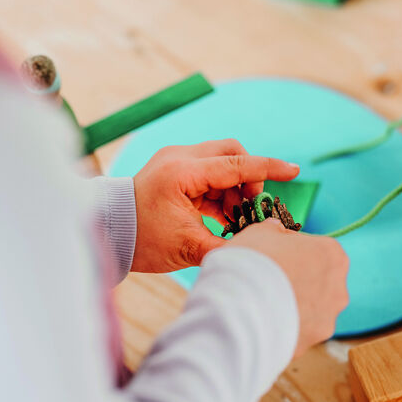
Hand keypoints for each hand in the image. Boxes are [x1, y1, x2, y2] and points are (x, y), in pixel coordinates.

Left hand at [131, 140, 298, 272]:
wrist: (107, 233)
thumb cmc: (142, 240)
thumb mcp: (188, 248)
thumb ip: (227, 247)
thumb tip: (259, 248)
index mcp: (182, 172)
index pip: (236, 164)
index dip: (268, 168)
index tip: (294, 170)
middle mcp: (179, 158)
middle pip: (231, 153)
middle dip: (248, 179)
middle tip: (250, 209)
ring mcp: (175, 161)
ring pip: (222, 165)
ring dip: (234, 189)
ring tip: (233, 220)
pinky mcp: (173, 171)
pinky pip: (208, 174)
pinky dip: (220, 193)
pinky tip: (222, 217)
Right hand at [225, 221, 348, 357]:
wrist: (236, 309)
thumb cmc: (251, 263)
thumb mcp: (258, 232)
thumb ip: (272, 230)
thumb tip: (275, 230)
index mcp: (332, 255)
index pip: (313, 248)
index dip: (289, 250)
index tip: (271, 255)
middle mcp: (338, 289)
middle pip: (315, 281)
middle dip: (294, 281)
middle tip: (264, 281)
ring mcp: (325, 320)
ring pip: (307, 311)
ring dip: (289, 307)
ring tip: (258, 305)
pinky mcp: (308, 344)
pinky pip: (294, 333)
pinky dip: (280, 330)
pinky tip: (258, 323)